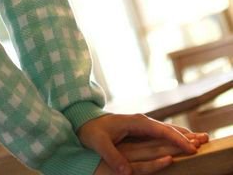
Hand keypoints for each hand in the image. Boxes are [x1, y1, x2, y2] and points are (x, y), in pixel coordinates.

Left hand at [77, 113, 207, 174]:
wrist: (84, 120)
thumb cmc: (92, 131)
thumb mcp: (99, 142)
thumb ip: (112, 156)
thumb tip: (126, 173)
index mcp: (136, 122)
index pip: (161, 131)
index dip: (177, 140)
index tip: (191, 148)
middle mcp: (142, 121)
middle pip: (168, 128)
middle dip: (186, 135)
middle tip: (205, 141)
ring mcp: (142, 124)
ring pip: (167, 129)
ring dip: (183, 134)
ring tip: (200, 139)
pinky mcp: (141, 129)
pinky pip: (161, 133)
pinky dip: (174, 136)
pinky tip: (182, 140)